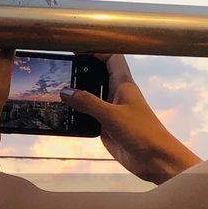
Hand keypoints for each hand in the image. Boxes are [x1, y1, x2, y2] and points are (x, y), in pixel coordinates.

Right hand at [60, 53, 199, 183]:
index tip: (76, 49)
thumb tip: (65, 91)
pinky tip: (62, 113)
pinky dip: (76, 113)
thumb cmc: (140, 131)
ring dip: (76, 94)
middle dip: (80, 71)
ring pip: (91, 97)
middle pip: (97, 76)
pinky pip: (88, 116)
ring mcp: (110, 112)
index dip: (96, 50)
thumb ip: (88, 103)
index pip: (111, 58)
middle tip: (58, 70)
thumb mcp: (112, 115)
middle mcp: (116, 95)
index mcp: (123, 84)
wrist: (155, 159)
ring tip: (53, 89)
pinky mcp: (106, 127)